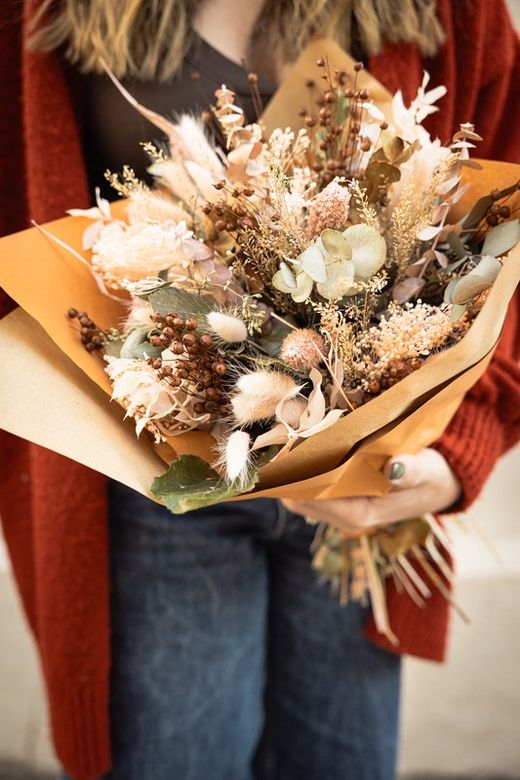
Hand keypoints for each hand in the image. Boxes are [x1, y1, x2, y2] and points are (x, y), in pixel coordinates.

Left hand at [282, 448, 461, 533]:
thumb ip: (412, 471)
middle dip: (289, 470)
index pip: (309, 498)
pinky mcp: (343, 499)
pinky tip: (306, 443)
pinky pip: (314, 486)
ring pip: (302, 492)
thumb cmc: (433, 477)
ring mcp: (342, 510)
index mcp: (359, 514)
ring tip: (290, 434)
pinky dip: (307, 468)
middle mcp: (345, 517)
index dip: (292, 475)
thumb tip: (395, 467)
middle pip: (298, 497)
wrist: (441, 485)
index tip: (283, 446)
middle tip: (283, 433)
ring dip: (296, 468)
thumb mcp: (427, 471)